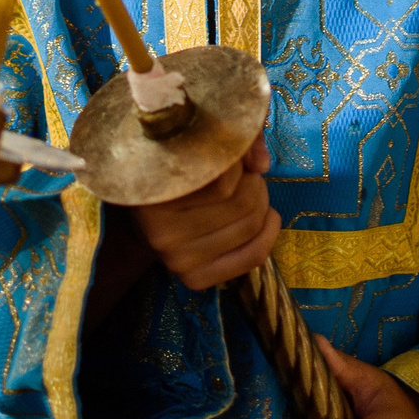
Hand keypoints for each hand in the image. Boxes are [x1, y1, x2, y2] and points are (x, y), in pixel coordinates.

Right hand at [133, 136, 278, 290]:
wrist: (148, 213)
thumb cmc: (176, 169)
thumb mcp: (195, 143)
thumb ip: (232, 140)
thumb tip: (260, 163)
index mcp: (153, 191)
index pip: (221, 178)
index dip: (238, 159)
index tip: (234, 152)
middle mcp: (159, 231)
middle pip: (241, 201)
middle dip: (253, 181)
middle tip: (245, 173)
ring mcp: (175, 260)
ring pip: (251, 224)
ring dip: (262, 201)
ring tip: (248, 191)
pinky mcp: (193, 278)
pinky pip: (254, 255)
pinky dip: (270, 232)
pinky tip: (267, 216)